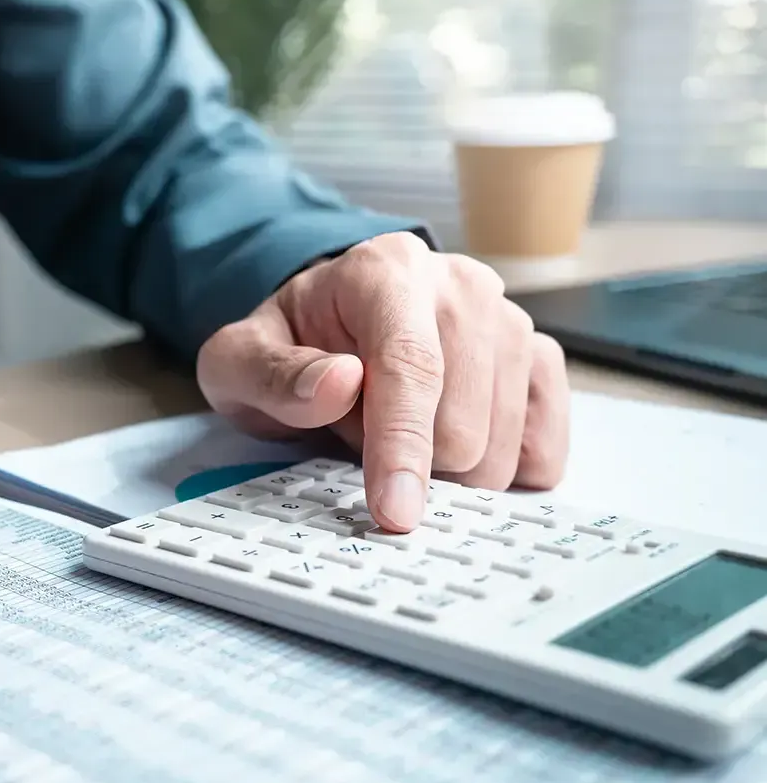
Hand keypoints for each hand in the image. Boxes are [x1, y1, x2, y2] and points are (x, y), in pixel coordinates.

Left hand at [196, 232, 570, 531]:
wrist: (325, 324)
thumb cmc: (286, 348)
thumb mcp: (239, 362)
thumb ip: (274, 376)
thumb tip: (338, 384)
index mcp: (386, 271)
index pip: (411, 368)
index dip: (403, 447)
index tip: (395, 511)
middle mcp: (460, 285)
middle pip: (463, 424)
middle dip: (406, 460)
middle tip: (358, 432)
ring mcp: (510, 321)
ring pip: (502, 447)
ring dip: (442, 467)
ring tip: (399, 428)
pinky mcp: (538, 359)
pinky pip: (542, 447)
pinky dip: (497, 470)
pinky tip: (451, 451)